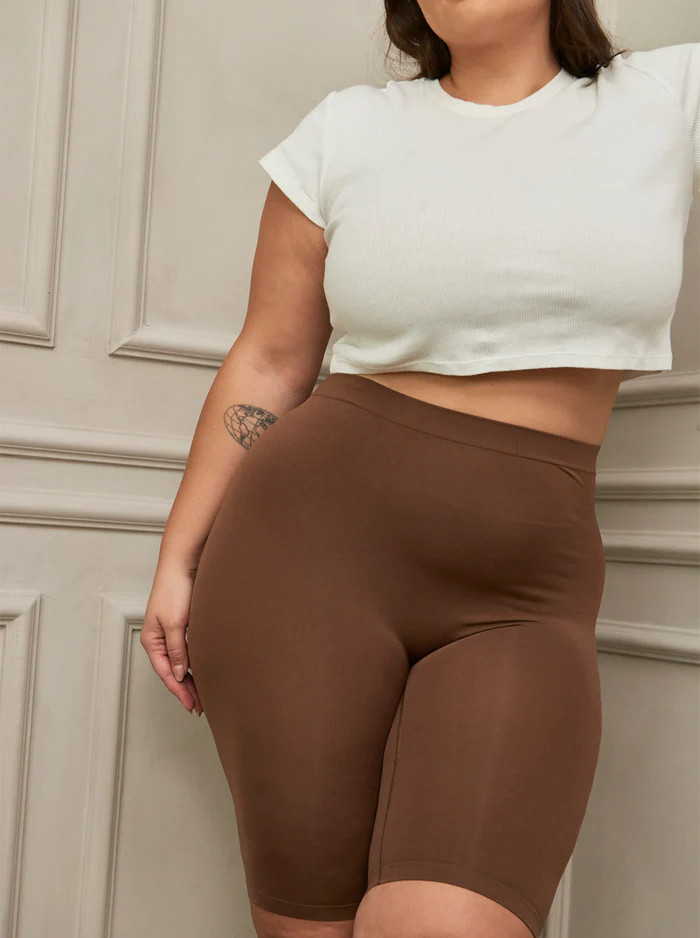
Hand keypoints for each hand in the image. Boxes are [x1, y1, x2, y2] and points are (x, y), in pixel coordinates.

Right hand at [140, 564, 202, 714]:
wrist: (183, 564)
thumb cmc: (175, 589)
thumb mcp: (175, 623)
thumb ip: (176, 650)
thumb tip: (177, 674)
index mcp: (152, 640)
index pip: (165, 674)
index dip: (179, 691)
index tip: (192, 706)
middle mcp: (159, 639)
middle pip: (171, 671)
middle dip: (185, 689)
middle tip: (200, 706)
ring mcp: (171, 632)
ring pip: (180, 662)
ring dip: (190, 678)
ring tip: (203, 694)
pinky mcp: (182, 625)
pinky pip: (187, 651)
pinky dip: (194, 663)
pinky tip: (203, 670)